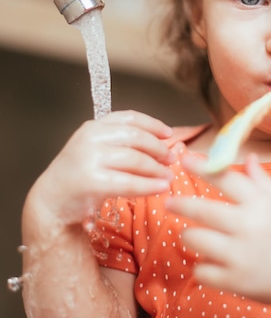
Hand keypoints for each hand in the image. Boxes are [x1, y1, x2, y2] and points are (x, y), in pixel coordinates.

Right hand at [27, 110, 174, 225]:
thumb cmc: (80, 174)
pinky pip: (129, 183)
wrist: (52, 200)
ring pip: (135, 160)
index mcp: (94, 127)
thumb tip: (162, 144)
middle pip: (136, 137)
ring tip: (169, 176)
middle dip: (158, 148)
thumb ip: (122, 142)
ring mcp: (90, 159)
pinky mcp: (92, 181)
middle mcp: (91, 138)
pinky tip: (160, 188)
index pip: (130, 118)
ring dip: (157, 169)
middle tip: (171, 159)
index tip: (169, 134)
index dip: (153, 124)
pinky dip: (149, 185)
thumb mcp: (96, 149)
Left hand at [168, 153, 270, 305]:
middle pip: (201, 210)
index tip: (183, 159)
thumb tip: (247, 157)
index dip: (201, 167)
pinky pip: (201, 270)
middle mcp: (249, 227)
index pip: (224, 179)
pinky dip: (202, 266)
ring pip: (195, 239)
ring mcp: (240, 256)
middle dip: (179, 203)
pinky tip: (210, 262)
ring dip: (189, 235)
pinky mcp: (235, 282)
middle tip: (169, 201)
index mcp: (260, 204)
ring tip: (193, 234)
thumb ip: (261, 180)